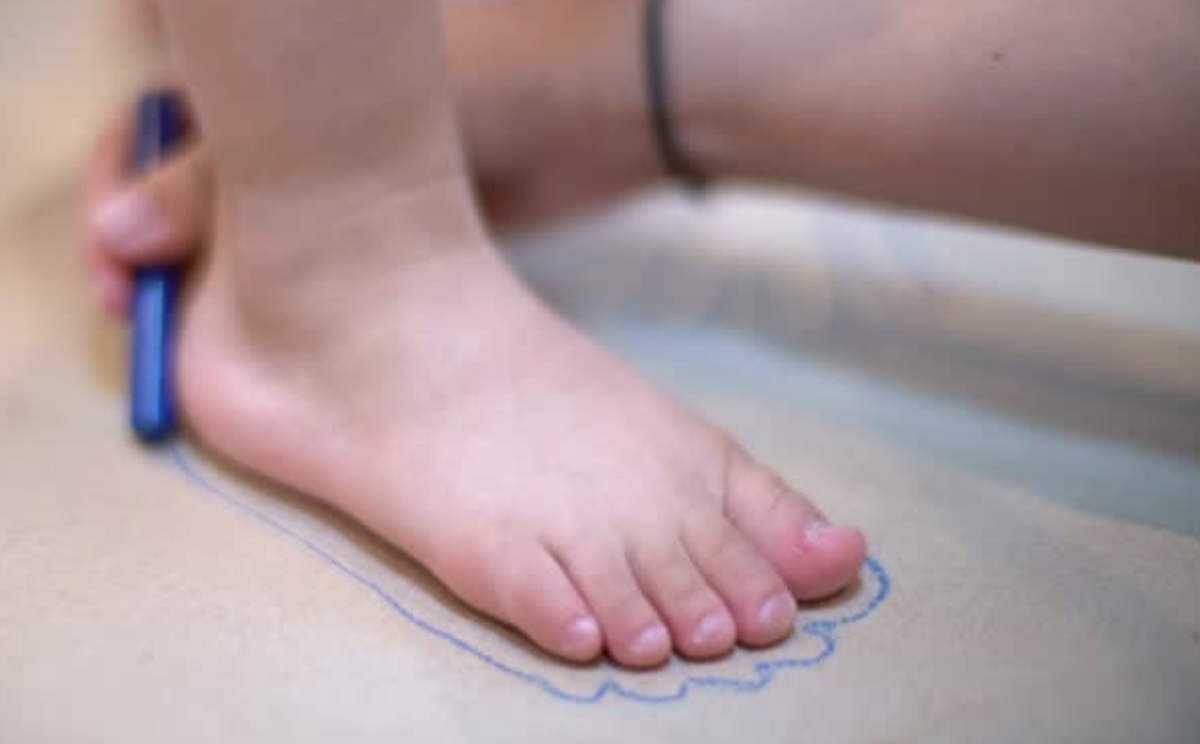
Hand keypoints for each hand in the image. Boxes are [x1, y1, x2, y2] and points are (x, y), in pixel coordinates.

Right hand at [83, 0, 662, 318]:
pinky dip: (247, 303)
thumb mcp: (338, 128)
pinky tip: (229, 341)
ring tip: (160, 325)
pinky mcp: (364, 235)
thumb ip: (223, 178)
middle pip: (174, 184)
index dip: (116, 179)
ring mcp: (324, 186)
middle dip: (134, 238)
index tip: (112, 246)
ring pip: (222, 236)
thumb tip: (124, 234)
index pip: (154, 124)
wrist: (592, 112)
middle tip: (126, 302)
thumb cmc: (482, 80)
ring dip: (183, 282)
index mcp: (271, 81)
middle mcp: (285, 130)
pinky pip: (280, 273)